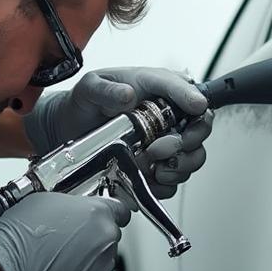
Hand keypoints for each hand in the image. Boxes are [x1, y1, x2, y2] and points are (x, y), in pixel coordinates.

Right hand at [0, 193, 130, 270]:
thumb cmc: (17, 239)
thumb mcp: (44, 202)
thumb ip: (71, 205)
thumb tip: (75, 208)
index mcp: (97, 213)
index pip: (120, 209)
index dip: (108, 213)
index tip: (102, 217)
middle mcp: (105, 238)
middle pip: (109, 235)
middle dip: (93, 237)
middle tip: (68, 241)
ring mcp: (103, 265)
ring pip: (103, 259)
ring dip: (88, 259)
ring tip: (60, 261)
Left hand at [23, 66, 212, 198]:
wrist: (70, 128)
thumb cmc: (87, 102)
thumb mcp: (91, 86)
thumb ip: (107, 89)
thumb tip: (128, 95)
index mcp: (161, 89)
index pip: (192, 92)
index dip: (197, 102)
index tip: (195, 109)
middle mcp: (170, 116)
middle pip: (201, 130)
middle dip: (186, 144)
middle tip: (159, 148)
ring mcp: (167, 142)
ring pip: (193, 159)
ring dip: (176, 167)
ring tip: (151, 166)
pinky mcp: (159, 166)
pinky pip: (174, 181)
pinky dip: (162, 184)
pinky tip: (146, 177)